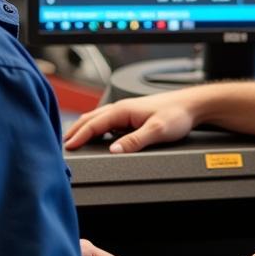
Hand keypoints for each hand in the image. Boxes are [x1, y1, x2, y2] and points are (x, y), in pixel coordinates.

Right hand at [64, 89, 201, 154]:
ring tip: (74, 139)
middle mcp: (123, 108)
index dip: (79, 136)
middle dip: (75, 130)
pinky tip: (97, 135)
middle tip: (62, 143)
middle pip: (92, 119)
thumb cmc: (177, 114)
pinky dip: (96, 127)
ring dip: (85, 128)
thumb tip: (114, 150)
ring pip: (99, 119)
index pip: (94, 124)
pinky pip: (108, 121)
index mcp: (123, 109)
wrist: (192, 105)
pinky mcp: (133, 115)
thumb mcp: (156, 130)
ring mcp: (127, 111)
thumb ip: (134, 141)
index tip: (67, 146)